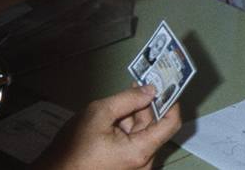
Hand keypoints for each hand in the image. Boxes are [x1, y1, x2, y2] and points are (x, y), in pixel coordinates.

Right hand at [36, 85, 179, 169]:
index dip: (171, 101)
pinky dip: (127, 126)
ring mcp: (134, 165)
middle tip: (141, 83)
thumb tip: (150, 89)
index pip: (171, 123)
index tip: (167, 85)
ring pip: (142, 133)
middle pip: (154, 126)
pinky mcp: (124, 166)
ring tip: (125, 95)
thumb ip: (128, 99)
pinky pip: (132, 142)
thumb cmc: (72, 149)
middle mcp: (142, 162)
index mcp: (141, 152)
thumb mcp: (98, 114)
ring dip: (135, 114)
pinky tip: (118, 112)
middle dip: (147, 104)